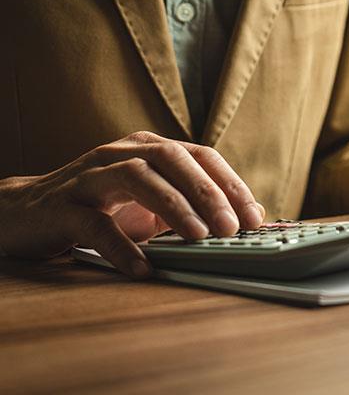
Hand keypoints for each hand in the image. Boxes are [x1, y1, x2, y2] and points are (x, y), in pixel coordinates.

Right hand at [0, 131, 263, 277]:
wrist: (26, 213)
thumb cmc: (100, 206)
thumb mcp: (151, 203)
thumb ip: (191, 206)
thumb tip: (247, 220)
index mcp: (150, 148)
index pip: (201, 156)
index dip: (231, 184)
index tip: (254, 217)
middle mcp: (123, 152)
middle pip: (174, 160)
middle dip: (208, 193)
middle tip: (231, 228)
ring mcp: (91, 175)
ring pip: (138, 177)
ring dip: (174, 207)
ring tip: (198, 238)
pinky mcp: (63, 206)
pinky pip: (95, 224)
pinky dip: (122, 247)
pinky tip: (143, 268)